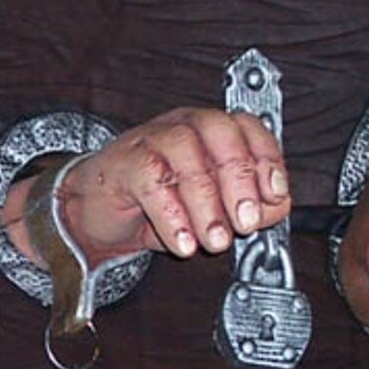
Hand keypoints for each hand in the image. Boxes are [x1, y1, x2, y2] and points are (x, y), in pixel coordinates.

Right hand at [4, 107, 290, 265]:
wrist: (93, 213)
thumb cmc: (153, 204)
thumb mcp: (207, 210)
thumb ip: (241, 207)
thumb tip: (272, 210)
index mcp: (209, 131)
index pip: (247, 128)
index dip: (267, 159)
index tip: (275, 194)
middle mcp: (183, 126)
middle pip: (221, 134)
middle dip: (240, 180)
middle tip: (245, 223)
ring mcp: (151, 138)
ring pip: (186, 155)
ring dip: (207, 204)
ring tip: (214, 241)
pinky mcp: (124, 161)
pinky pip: (151, 179)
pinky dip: (172, 215)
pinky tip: (182, 242)